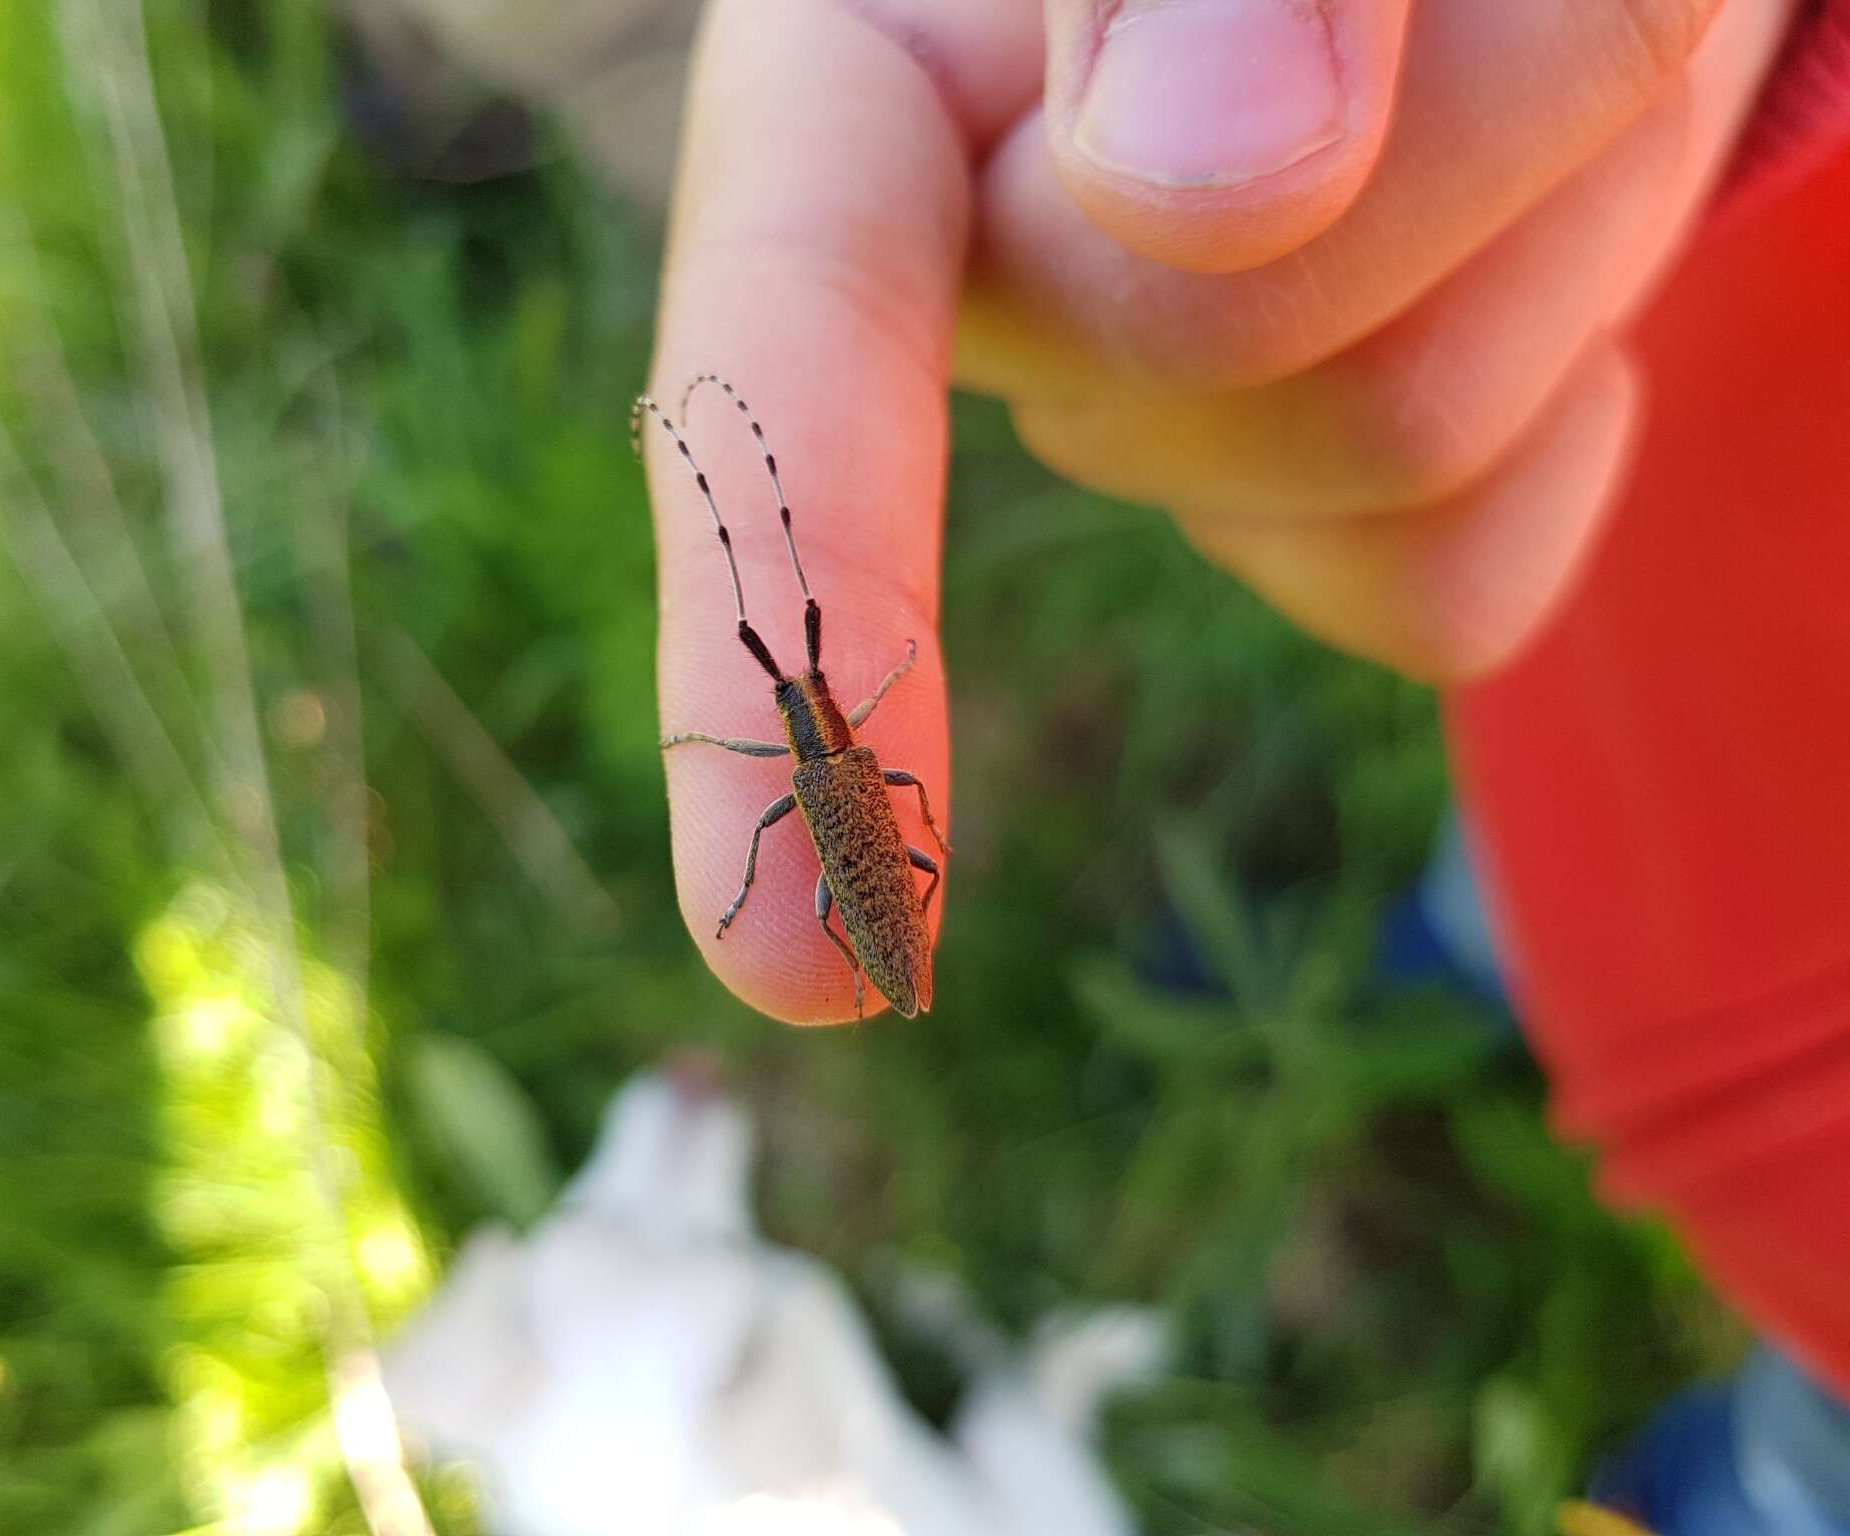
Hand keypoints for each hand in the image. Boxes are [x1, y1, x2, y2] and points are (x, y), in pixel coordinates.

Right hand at [645, 0, 1798, 1023]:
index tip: (808, 958)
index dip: (786, 604)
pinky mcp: (1313, 517)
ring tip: (1499, 61)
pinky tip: (1516, 275)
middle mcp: (967, 266)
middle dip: (1444, 157)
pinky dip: (1551, 441)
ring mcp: (1142, 405)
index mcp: (866, 75)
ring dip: (1542, 236)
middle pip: (1212, 352)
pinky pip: (1451, 596)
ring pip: (1381, 463)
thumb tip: (1208, 193)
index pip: (780, 336)